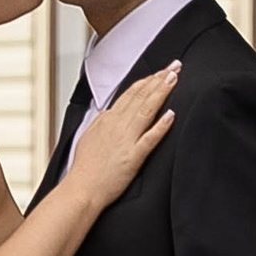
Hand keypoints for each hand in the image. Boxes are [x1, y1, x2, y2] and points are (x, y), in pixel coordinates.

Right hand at [71, 63, 177, 208]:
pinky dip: (161, 125)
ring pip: (146, 110)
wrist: (81, 189)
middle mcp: (117, 125)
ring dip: (161, 92)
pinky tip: (171, 114)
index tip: (160, 72)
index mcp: (107, 120)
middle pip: (141, 96)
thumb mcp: (90, 136)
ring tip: (174, 79)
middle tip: (174, 66)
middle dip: (159, 79)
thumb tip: (111, 113)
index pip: (131, 94)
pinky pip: (149, 138)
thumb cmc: (85, 168)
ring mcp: (126, 140)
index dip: (147, 80)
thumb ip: (103, 123)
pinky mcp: (133, 157)